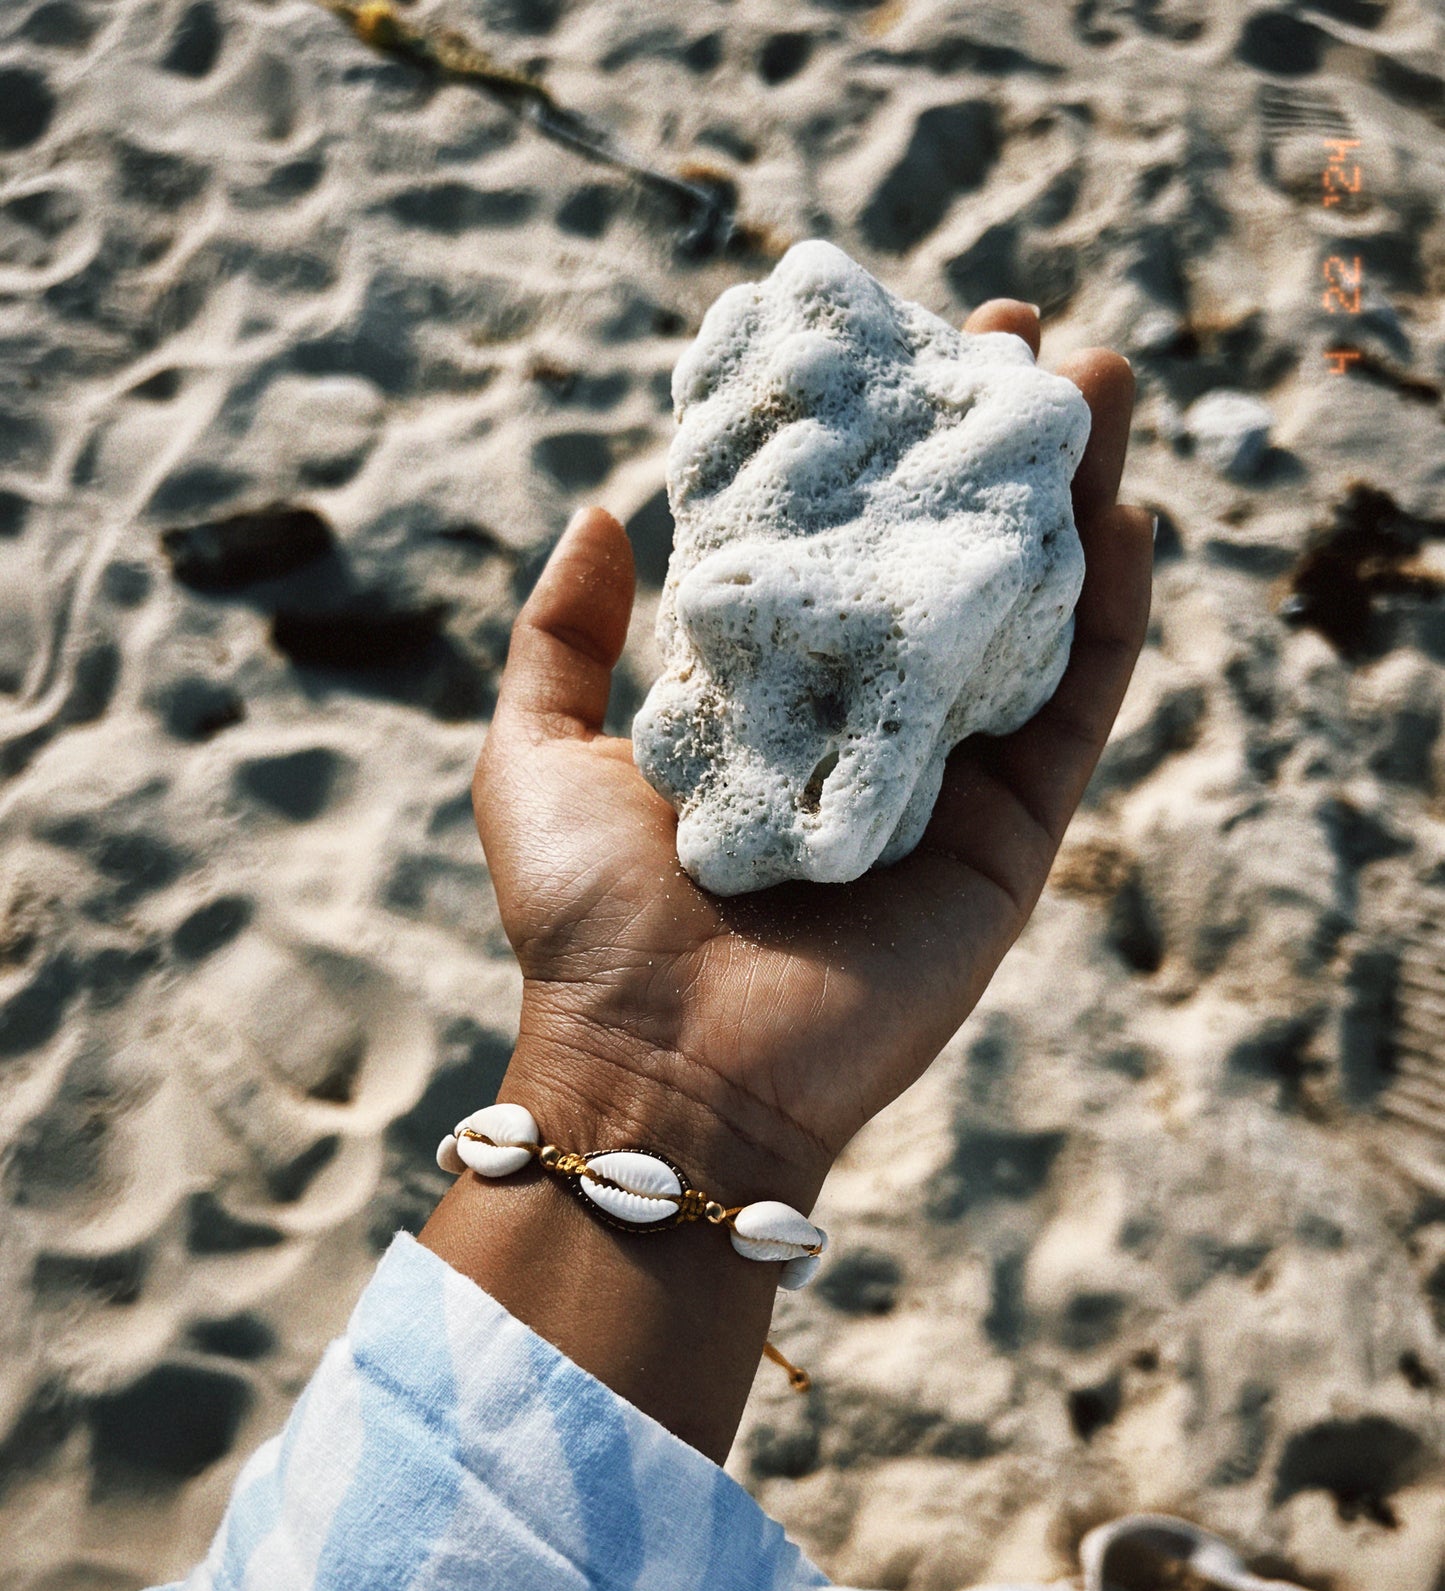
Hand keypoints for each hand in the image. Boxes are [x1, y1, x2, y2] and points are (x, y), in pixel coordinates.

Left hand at [474, 302, 1151, 1192]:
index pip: (841, 548)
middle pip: (949, 564)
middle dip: (986, 448)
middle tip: (1017, 337)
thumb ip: (564, 639)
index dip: (873, 445)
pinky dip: (1107, 615)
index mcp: (772, 700)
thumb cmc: (585, 923)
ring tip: (1090, 382)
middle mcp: (870, 727)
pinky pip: (1074, 710)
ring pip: (1031, 617)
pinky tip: (1123, 512)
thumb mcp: (534, 755)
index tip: (898, 340)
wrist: (658, 1071)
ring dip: (1071, 498)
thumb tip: (604, 510)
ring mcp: (948, 781)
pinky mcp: (1010, 839)